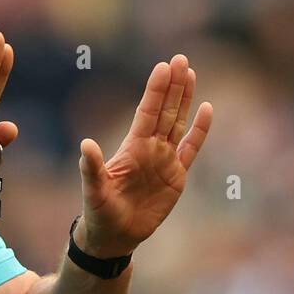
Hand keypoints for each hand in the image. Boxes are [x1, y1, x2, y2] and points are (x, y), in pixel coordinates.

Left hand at [74, 53, 212, 256]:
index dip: (156, 91)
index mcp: (132, 147)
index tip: (163, 67)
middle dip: (174, 86)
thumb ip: (91, 168)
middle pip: (166, 111)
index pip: (147, 112)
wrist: (114, 235)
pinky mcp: (177, 176)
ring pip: (178, 123)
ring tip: (191, 74)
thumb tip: (85, 144)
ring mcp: (164, 160)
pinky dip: (200, 131)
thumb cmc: (99, 212)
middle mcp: (150, 148)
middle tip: (181, 58)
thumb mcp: (94, 190)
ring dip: (185, 100)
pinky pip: (192, 149)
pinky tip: (207, 109)